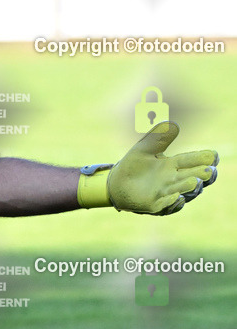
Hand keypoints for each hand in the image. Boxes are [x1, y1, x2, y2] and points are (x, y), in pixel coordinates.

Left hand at [78, 122, 217, 214]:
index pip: (192, 160)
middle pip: (193, 177)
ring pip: (182, 191)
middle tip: (209, 171)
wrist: (117, 183)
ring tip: (194, 182)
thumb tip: (173, 123)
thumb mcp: (144, 148)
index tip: (213, 155)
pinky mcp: (156, 205)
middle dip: (202, 175)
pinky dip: (173, 202)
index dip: (203, 158)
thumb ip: (158, 137)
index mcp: (174, 165)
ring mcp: (166, 193)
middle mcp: (174, 180)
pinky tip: (177, 198)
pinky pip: (167, 205)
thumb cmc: (134, 164)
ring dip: (189, 188)